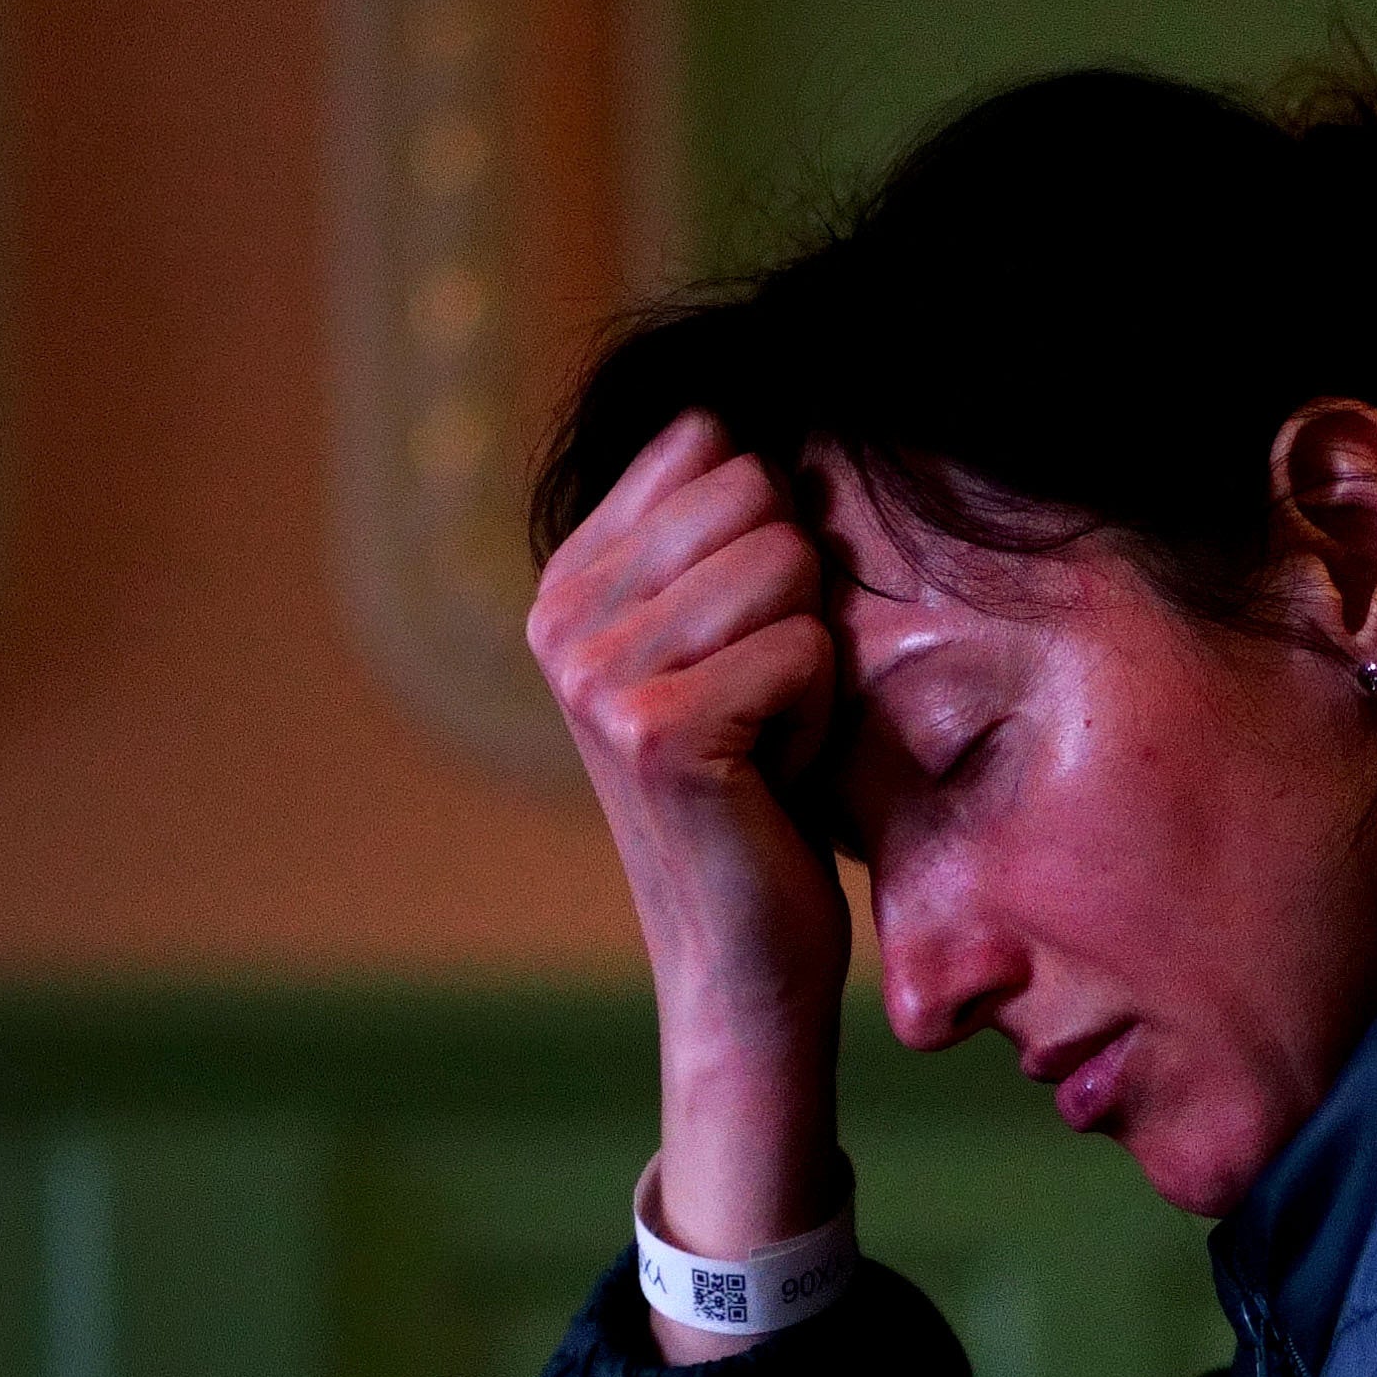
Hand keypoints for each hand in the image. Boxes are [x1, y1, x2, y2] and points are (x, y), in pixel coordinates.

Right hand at [528, 412, 849, 1355]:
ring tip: (764, 742)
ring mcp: (594, 675)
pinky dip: (817, 719)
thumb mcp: (724, 643)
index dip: (769, 544)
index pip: (711, 446)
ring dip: (810, 662)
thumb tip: (721, 412)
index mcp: (566, 580)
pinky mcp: (656, 732)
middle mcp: (559, 618)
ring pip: (786, 567)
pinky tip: (771, 782)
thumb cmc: (760, 797)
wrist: (741, 963)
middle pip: (756, 495)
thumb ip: (710, 532)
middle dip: (795, 599)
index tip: (738, 650)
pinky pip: (803, 651)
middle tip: (760, 705)